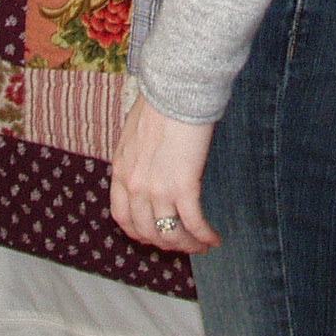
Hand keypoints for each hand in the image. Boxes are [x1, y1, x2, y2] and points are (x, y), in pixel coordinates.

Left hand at [109, 93, 219, 252]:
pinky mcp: (183, 186)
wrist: (174, 90)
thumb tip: (148, 167)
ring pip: (170, 233)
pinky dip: (204, 236)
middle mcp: (134, 186)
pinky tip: (214, 239)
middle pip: (147, 231)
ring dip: (188, 245)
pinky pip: (193, 223)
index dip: (139, 233)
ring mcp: (157, 189)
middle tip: (184, 244)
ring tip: (202, 246)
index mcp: (120, 171)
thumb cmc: (159, 103)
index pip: (123, 217)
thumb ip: (136, 158)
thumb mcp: (133, 134)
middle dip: (167, 244)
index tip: (154, 236)